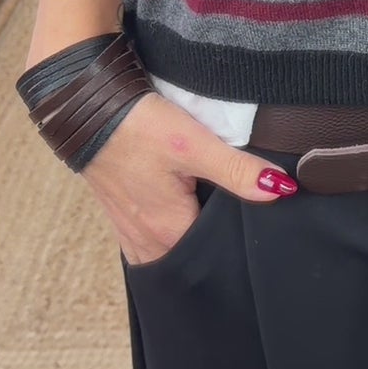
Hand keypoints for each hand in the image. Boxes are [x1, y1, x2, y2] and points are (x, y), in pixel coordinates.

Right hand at [81, 91, 295, 267]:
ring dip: (191, 243)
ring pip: (171, 253)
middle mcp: (147, 242)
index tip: (259, 232)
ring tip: (217, 225)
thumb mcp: (195, 144)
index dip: (239, 246)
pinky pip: (152, 241)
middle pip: (192, 259)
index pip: (215, 256)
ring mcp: (131, 231)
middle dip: (216, 250)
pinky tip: (184, 216)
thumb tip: (281, 189)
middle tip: (242, 228)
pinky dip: (171, 235)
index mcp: (168, 232)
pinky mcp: (123, 216)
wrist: (86, 109)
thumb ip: (238, 170)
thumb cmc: (138, 127)